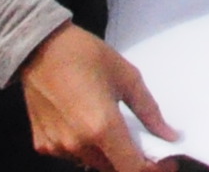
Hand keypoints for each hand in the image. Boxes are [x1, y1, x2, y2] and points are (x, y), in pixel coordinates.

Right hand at [18, 23, 178, 170]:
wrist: (39, 47)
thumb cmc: (85, 55)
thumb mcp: (128, 77)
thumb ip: (149, 111)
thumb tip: (169, 135)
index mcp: (102, 128)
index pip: (132, 169)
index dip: (154, 170)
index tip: (166, 163)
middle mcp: (79, 145)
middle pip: (114, 169)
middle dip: (133, 161)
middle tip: (144, 143)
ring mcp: (58, 147)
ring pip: (93, 163)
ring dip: (109, 154)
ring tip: (114, 129)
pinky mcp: (43, 144)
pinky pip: (72, 155)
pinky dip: (86, 148)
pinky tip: (87, 125)